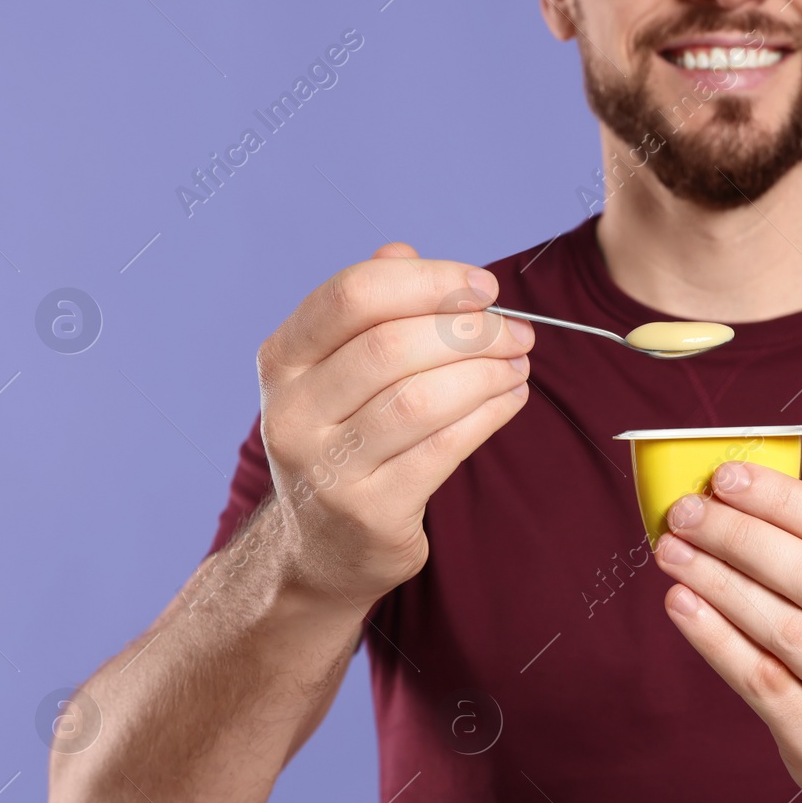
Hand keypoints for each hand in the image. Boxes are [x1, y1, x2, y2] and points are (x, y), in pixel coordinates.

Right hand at [255, 242, 532, 607]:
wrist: (323, 550)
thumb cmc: (346, 440)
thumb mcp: (338, 373)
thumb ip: (369, 312)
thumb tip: (404, 252)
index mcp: (282, 361)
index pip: (352, 296)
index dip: (428, 281)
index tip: (486, 285)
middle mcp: (292, 413)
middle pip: (390, 347)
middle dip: (470, 331)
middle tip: (518, 331)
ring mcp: (326, 468)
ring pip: (420, 400)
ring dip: (486, 373)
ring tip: (519, 363)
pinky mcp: (371, 513)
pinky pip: (443, 450)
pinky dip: (489, 416)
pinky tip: (512, 398)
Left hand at [653, 461, 801, 802]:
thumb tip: (735, 497)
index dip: (783, 499)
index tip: (726, 476)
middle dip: (739, 536)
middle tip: (686, 512)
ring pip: (781, 628)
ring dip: (718, 582)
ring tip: (671, 551)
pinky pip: (758, 679)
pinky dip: (714, 638)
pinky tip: (682, 604)